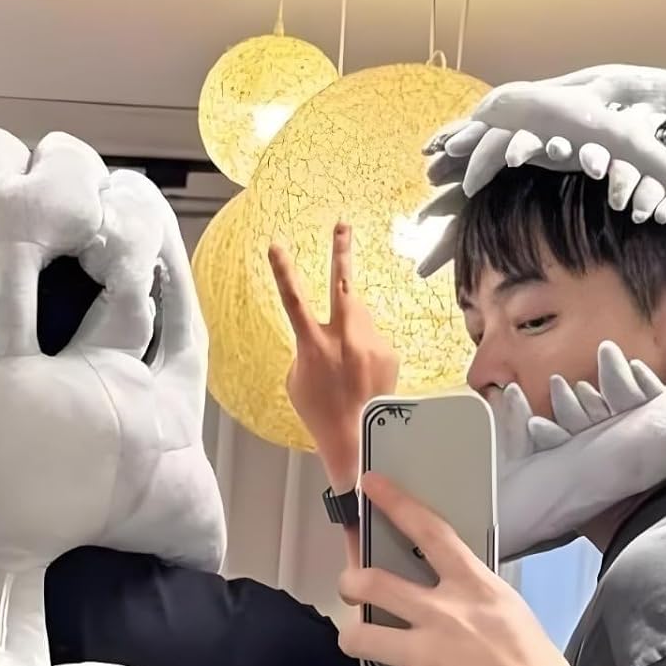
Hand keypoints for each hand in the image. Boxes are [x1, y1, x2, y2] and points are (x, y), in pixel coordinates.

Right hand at [268, 223, 397, 481]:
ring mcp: (369, 342)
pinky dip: (366, 354)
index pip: (293, 299)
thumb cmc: (321, 414)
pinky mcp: (389, 351)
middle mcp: (343, 338)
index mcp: (312, 344)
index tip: (276, 245)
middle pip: (342, 284)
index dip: (283, 270)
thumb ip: (308, 350)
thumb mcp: (298, 381)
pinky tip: (365, 377)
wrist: (359, 439)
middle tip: (343, 226)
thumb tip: (323, 337)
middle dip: (341, 251)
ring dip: (352, 331)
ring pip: (359, 320)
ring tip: (349, 363)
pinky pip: (373, 342)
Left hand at [337, 474, 582, 665]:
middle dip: (350, 582)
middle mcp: (444, 616)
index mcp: (474, 588)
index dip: (395, 503)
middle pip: (371, 583)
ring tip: (364, 645)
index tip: (370, 485)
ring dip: (354, 640)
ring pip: (358, 637)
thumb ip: (472, 597)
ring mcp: (427, 657)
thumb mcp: (510, 613)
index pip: (429, 531)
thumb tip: (443, 593)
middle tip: (351, 587)